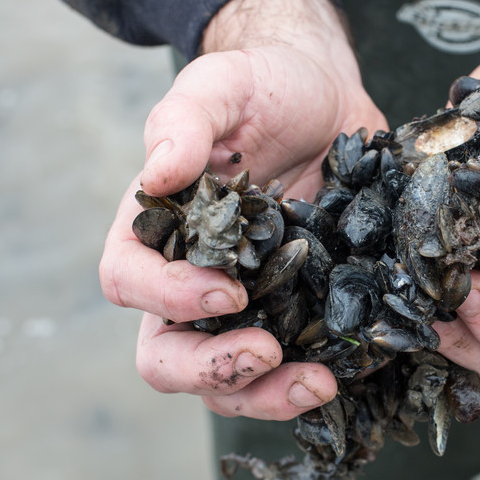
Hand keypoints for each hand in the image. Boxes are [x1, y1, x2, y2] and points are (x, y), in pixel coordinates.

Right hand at [99, 0, 386, 419]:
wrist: (326, 99)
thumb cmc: (264, 86)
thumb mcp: (224, 85)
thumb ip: (184, 121)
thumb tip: (158, 173)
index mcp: (157, 228)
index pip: (128, 279)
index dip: (166, 297)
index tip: (226, 291)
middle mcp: (189, 279)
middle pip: (167, 356)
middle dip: (212, 369)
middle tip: (268, 353)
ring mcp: (246, 306)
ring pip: (228, 382)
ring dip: (267, 395)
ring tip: (321, 383)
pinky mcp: (297, 314)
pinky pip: (293, 366)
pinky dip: (313, 379)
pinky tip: (351, 368)